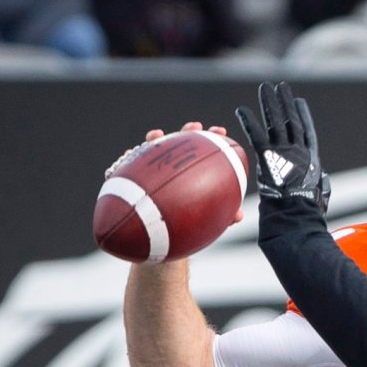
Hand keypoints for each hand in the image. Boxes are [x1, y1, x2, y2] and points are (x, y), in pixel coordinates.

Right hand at [106, 122, 243, 223]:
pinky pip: (127, 167)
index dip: (212, 139)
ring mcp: (154, 171)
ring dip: (154, 140)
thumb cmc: (186, 226)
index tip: (221, 132)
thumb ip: (222, 216)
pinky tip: (128, 154)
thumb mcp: (205, 222)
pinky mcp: (132, 178)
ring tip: (156, 135)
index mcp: (194, 173)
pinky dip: (128, 159)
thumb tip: (239, 215)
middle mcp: (175, 168)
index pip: (205, 152)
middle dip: (188, 133)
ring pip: (153, 150)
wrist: (158, 239)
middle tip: (196, 128)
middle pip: (181, 145)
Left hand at [235, 81, 329, 214]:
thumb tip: (321, 183)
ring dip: (270, 104)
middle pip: (291, 120)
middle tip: (280, 86)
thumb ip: (317, 184)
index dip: (302, 115)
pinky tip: (241, 110)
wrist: (298, 213)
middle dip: (285, 102)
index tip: (298, 102)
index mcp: (310, 158)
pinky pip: (257, 136)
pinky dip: (249, 122)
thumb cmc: (307, 210)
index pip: (306, 131)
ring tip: (265, 87)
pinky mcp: (270, 157)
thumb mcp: (318, 194)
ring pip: (276, 122)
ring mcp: (285, 152)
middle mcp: (299, 151)